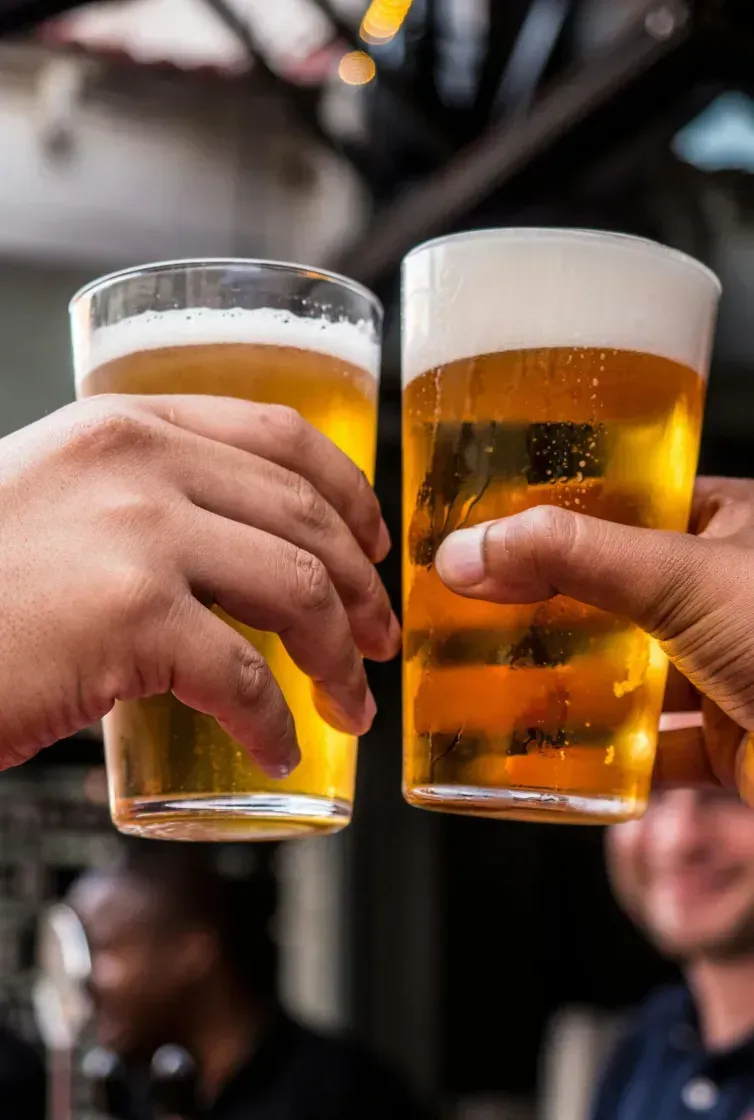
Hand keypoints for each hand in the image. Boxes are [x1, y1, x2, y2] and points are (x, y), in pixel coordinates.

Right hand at [0, 395, 399, 773]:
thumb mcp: (52, 498)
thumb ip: (133, 503)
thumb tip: (219, 556)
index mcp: (129, 426)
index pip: (281, 434)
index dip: (349, 492)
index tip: (374, 543)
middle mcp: (142, 464)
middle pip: (305, 518)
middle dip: (362, 589)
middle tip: (379, 641)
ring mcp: (138, 536)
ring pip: (295, 592)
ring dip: (341, 658)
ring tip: (351, 705)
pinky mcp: (128, 619)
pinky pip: (241, 677)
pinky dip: (273, 723)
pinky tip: (278, 749)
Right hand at [435, 478, 753, 799]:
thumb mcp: (681, 575)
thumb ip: (572, 557)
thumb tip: (468, 550)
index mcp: (724, 526)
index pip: (619, 506)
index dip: (550, 519)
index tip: (483, 534)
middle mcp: (721, 593)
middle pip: (610, 596)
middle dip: (544, 611)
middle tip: (469, 613)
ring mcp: (723, 669)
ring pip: (626, 674)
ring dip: (565, 687)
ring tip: (489, 685)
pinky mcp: (726, 741)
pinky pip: (649, 747)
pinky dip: (603, 757)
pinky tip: (553, 759)